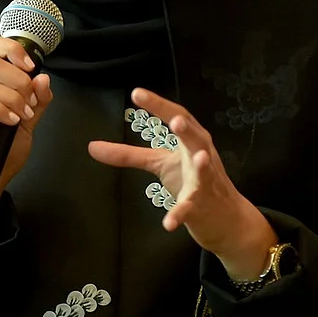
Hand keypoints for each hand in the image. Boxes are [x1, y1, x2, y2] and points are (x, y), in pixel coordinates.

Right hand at [0, 33, 52, 249]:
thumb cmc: (2, 149)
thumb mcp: (27, 120)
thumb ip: (37, 100)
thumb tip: (43, 78)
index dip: (11, 49)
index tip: (31, 67)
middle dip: (18, 79)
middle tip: (30, 101)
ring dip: (11, 97)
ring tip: (23, 115)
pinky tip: (12, 121)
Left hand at [87, 88, 276, 279]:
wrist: (226, 219)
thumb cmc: (192, 182)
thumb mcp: (160, 164)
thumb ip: (128, 154)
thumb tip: (91, 146)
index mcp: (191, 142)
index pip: (177, 116)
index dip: (159, 105)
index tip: (137, 93)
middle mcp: (202, 157)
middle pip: (197, 139)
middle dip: (188, 129)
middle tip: (175, 120)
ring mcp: (205, 183)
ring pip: (206, 172)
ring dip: (203, 164)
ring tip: (200, 157)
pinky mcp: (202, 207)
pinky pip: (191, 210)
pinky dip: (180, 215)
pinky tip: (168, 223)